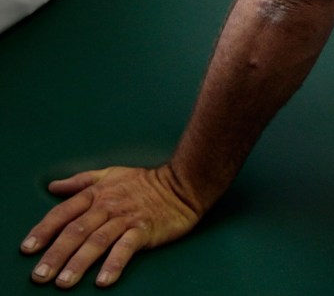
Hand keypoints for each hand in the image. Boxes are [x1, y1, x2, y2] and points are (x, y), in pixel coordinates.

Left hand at [20, 165, 200, 288]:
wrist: (184, 183)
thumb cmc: (146, 181)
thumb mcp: (111, 174)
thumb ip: (81, 181)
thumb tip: (53, 186)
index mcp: (97, 194)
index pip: (64, 212)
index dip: (44, 230)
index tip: (28, 249)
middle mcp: (108, 206)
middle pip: (76, 231)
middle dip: (55, 254)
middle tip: (40, 276)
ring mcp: (127, 218)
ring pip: (97, 241)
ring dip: (79, 263)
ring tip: (64, 282)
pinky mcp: (145, 229)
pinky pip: (126, 248)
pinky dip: (114, 263)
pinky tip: (103, 280)